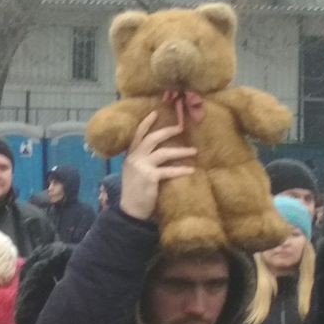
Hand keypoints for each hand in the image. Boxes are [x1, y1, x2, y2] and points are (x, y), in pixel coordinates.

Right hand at [119, 106, 197, 220]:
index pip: (137, 135)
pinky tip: (191, 169)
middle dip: (168, 131)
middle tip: (181, 127)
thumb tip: (158, 153)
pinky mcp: (150, 177)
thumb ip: (142, 162)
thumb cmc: (134, 193)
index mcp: (130, 156)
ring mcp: (142, 167)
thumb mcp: (134, 173)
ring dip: (180, 151)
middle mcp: (135, 158)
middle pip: (152, 138)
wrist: (130, 211)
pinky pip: (169, 171)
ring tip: (194, 150)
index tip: (155, 112)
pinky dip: (181, 169)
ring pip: (164, 152)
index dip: (146, 123)